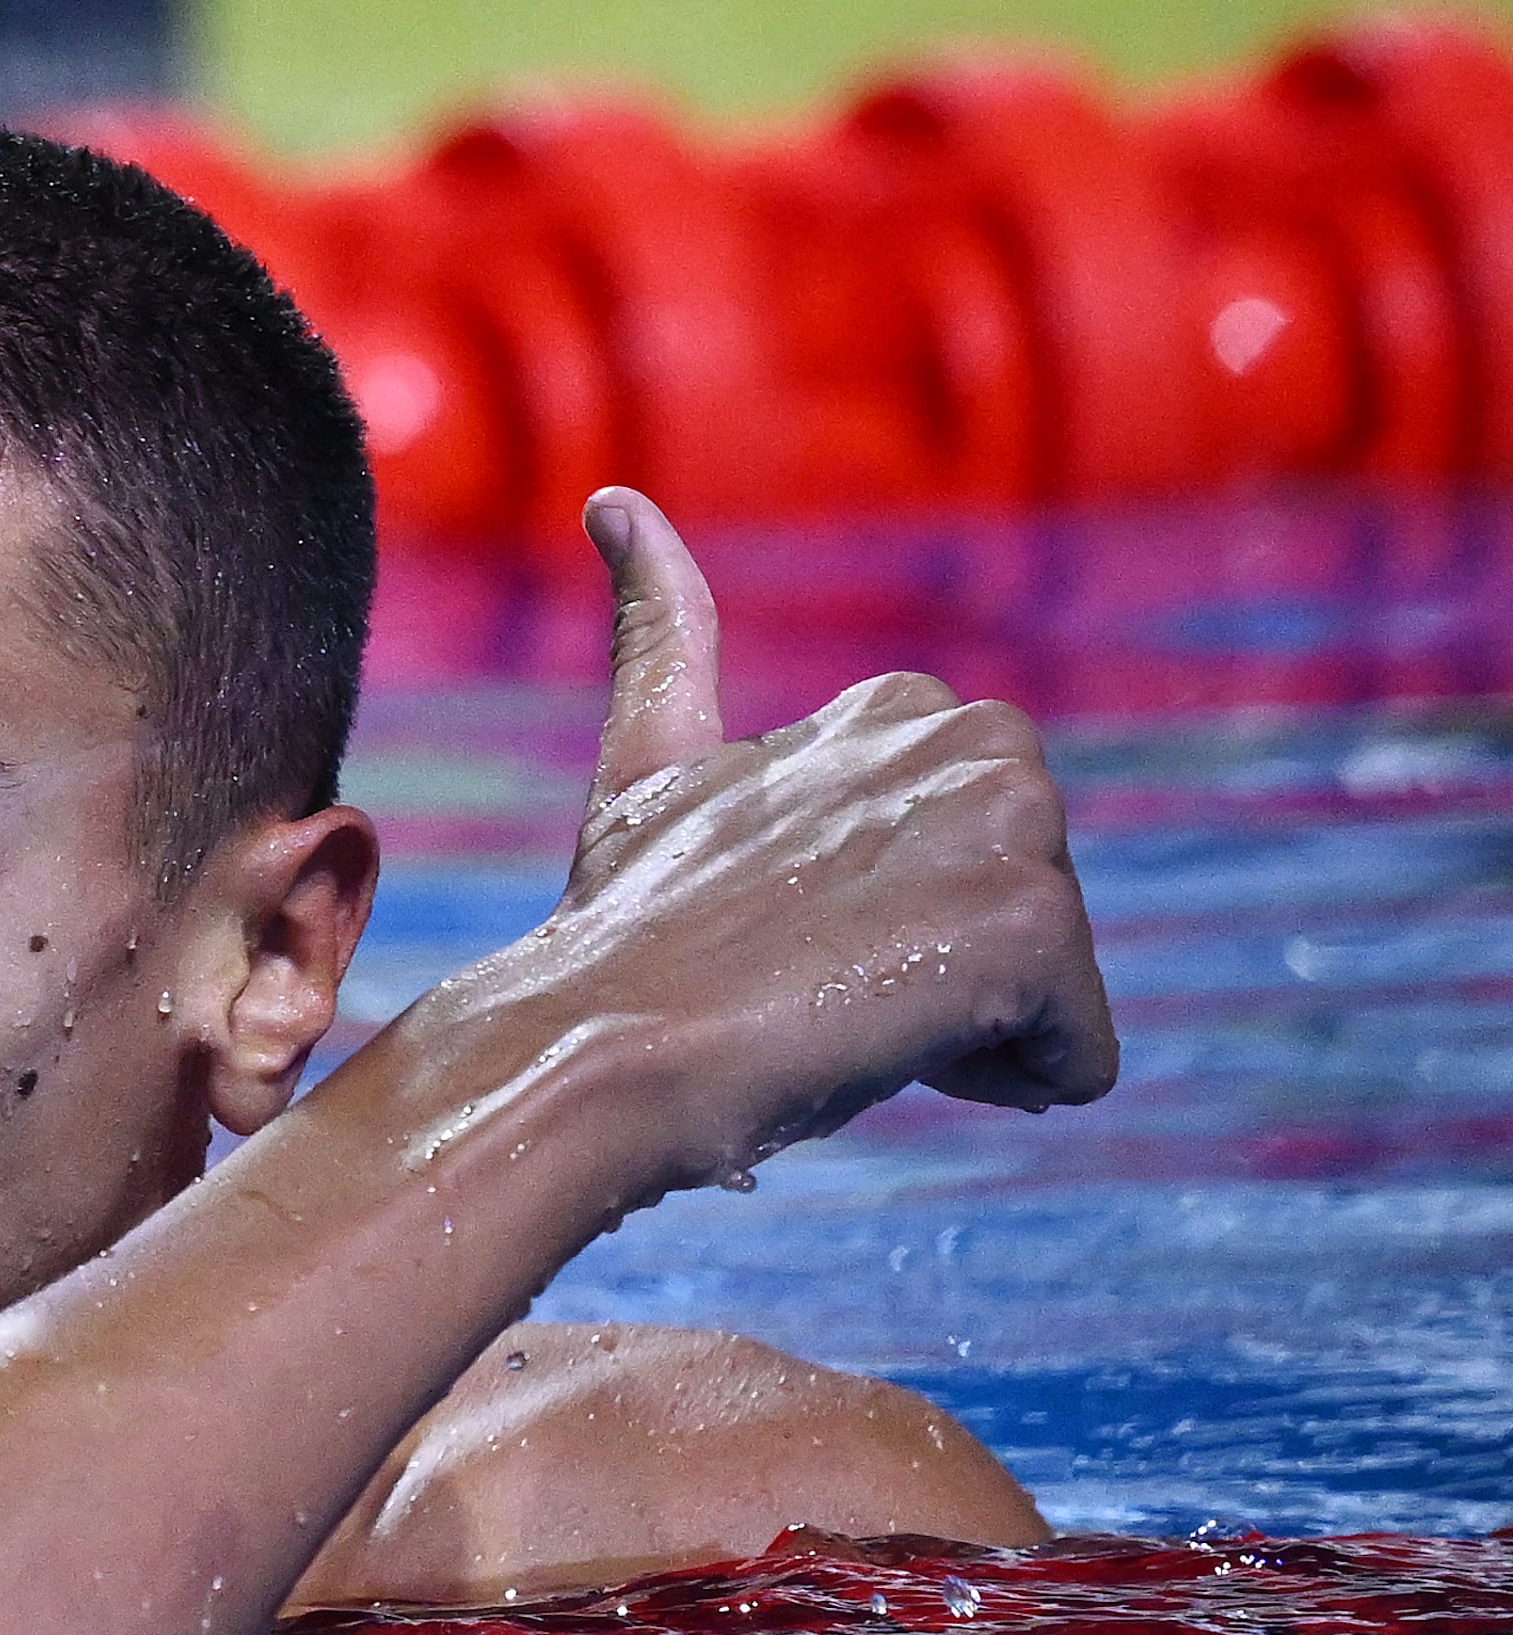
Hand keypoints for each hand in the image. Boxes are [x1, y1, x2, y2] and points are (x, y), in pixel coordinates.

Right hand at [538, 488, 1116, 1189]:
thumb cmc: (623, 926)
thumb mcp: (648, 762)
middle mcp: (978, 744)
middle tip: (819, 981)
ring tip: (843, 1014)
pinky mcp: (1034, 928)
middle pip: (1036, 923)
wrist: (602, 1039)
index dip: (890, 927)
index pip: (976, 867)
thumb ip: (659, 628)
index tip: (790, 940)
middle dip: (951, 972)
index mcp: (906, 711)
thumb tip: (614, 500)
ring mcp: (1013, 831)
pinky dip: (1008, 1085)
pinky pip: (1081, 1057)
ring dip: (965, 1033)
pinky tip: (895, 1056)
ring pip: (1052, 986)